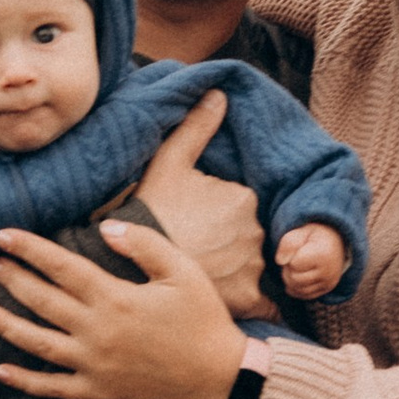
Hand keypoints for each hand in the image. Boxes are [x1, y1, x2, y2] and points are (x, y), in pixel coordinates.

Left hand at [0, 219, 248, 398]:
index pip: (61, 266)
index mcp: (115, 298)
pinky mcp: (98, 392)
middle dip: (12, 279)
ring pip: (37, 343)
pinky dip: (24, 381)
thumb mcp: (183, 272)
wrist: (221, 380)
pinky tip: (0, 370)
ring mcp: (94, 365)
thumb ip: (143, 245)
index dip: (29, 248)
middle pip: (42, 300)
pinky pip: (53, 388)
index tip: (1, 235)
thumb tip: (104, 227)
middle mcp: (97, 331)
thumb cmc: (205, 321)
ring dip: (5, 326)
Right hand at [131, 90, 272, 314]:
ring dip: (237, 272)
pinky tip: (238, 301)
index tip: (195, 223)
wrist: (132, 264)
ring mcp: (254, 267)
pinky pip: (265, 304)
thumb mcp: (168, 163)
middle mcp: (257, 231)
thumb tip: (218, 94)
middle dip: (229, 243)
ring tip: (205, 276)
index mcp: (243, 197)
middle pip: (247, 237)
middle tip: (196, 249)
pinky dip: (258, 304)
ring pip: (252, 268)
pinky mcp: (248, 298)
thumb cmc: (150, 211)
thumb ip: (196, 127)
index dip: (216, 215)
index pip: (238, 206)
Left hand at [273, 219, 348, 300]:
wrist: (335, 241)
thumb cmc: (314, 236)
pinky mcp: (326, 289)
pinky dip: (297, 287)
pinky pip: (304, 295)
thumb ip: (288, 243)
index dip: (290, 257)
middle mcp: (328, 272)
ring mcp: (328, 282)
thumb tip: (280, 262)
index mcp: (323, 255)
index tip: (296, 250)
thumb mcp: (301, 232)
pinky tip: (298, 275)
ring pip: (298, 289)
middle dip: (289, 269)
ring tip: (297, 266)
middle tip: (294, 258)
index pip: (293, 265)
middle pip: (294, 279)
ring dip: (291, 279)